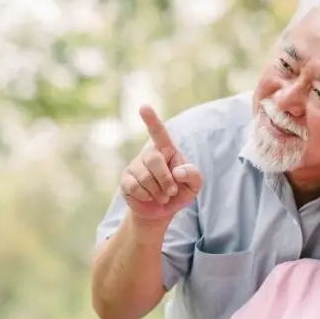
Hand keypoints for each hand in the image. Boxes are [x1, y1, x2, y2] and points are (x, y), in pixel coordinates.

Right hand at [120, 105, 201, 222]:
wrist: (162, 211)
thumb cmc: (179, 192)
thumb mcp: (194, 185)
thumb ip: (193, 175)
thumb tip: (177, 171)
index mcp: (166, 149)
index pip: (159, 132)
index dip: (151, 120)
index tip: (143, 107)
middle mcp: (149, 154)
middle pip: (154, 159)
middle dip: (165, 179)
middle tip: (171, 191)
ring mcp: (135, 166)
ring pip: (145, 176)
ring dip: (158, 191)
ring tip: (162, 196)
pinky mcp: (125, 180)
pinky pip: (134, 187)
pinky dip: (146, 196)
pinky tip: (149, 197)